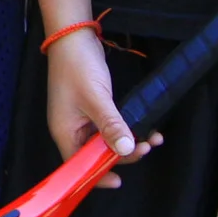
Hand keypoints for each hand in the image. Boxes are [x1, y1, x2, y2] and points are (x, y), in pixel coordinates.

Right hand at [42, 29, 153, 184]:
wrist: (73, 36)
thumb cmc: (78, 67)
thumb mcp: (96, 98)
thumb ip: (111, 126)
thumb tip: (126, 151)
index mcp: (64, 131)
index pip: (78, 165)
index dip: (97, 175)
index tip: (120, 180)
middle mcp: (71, 129)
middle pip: (96, 155)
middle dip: (123, 154)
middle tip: (146, 147)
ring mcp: (82, 119)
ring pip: (107, 141)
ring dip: (129, 141)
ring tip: (152, 138)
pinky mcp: (92, 109)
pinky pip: (111, 127)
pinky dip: (127, 129)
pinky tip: (146, 127)